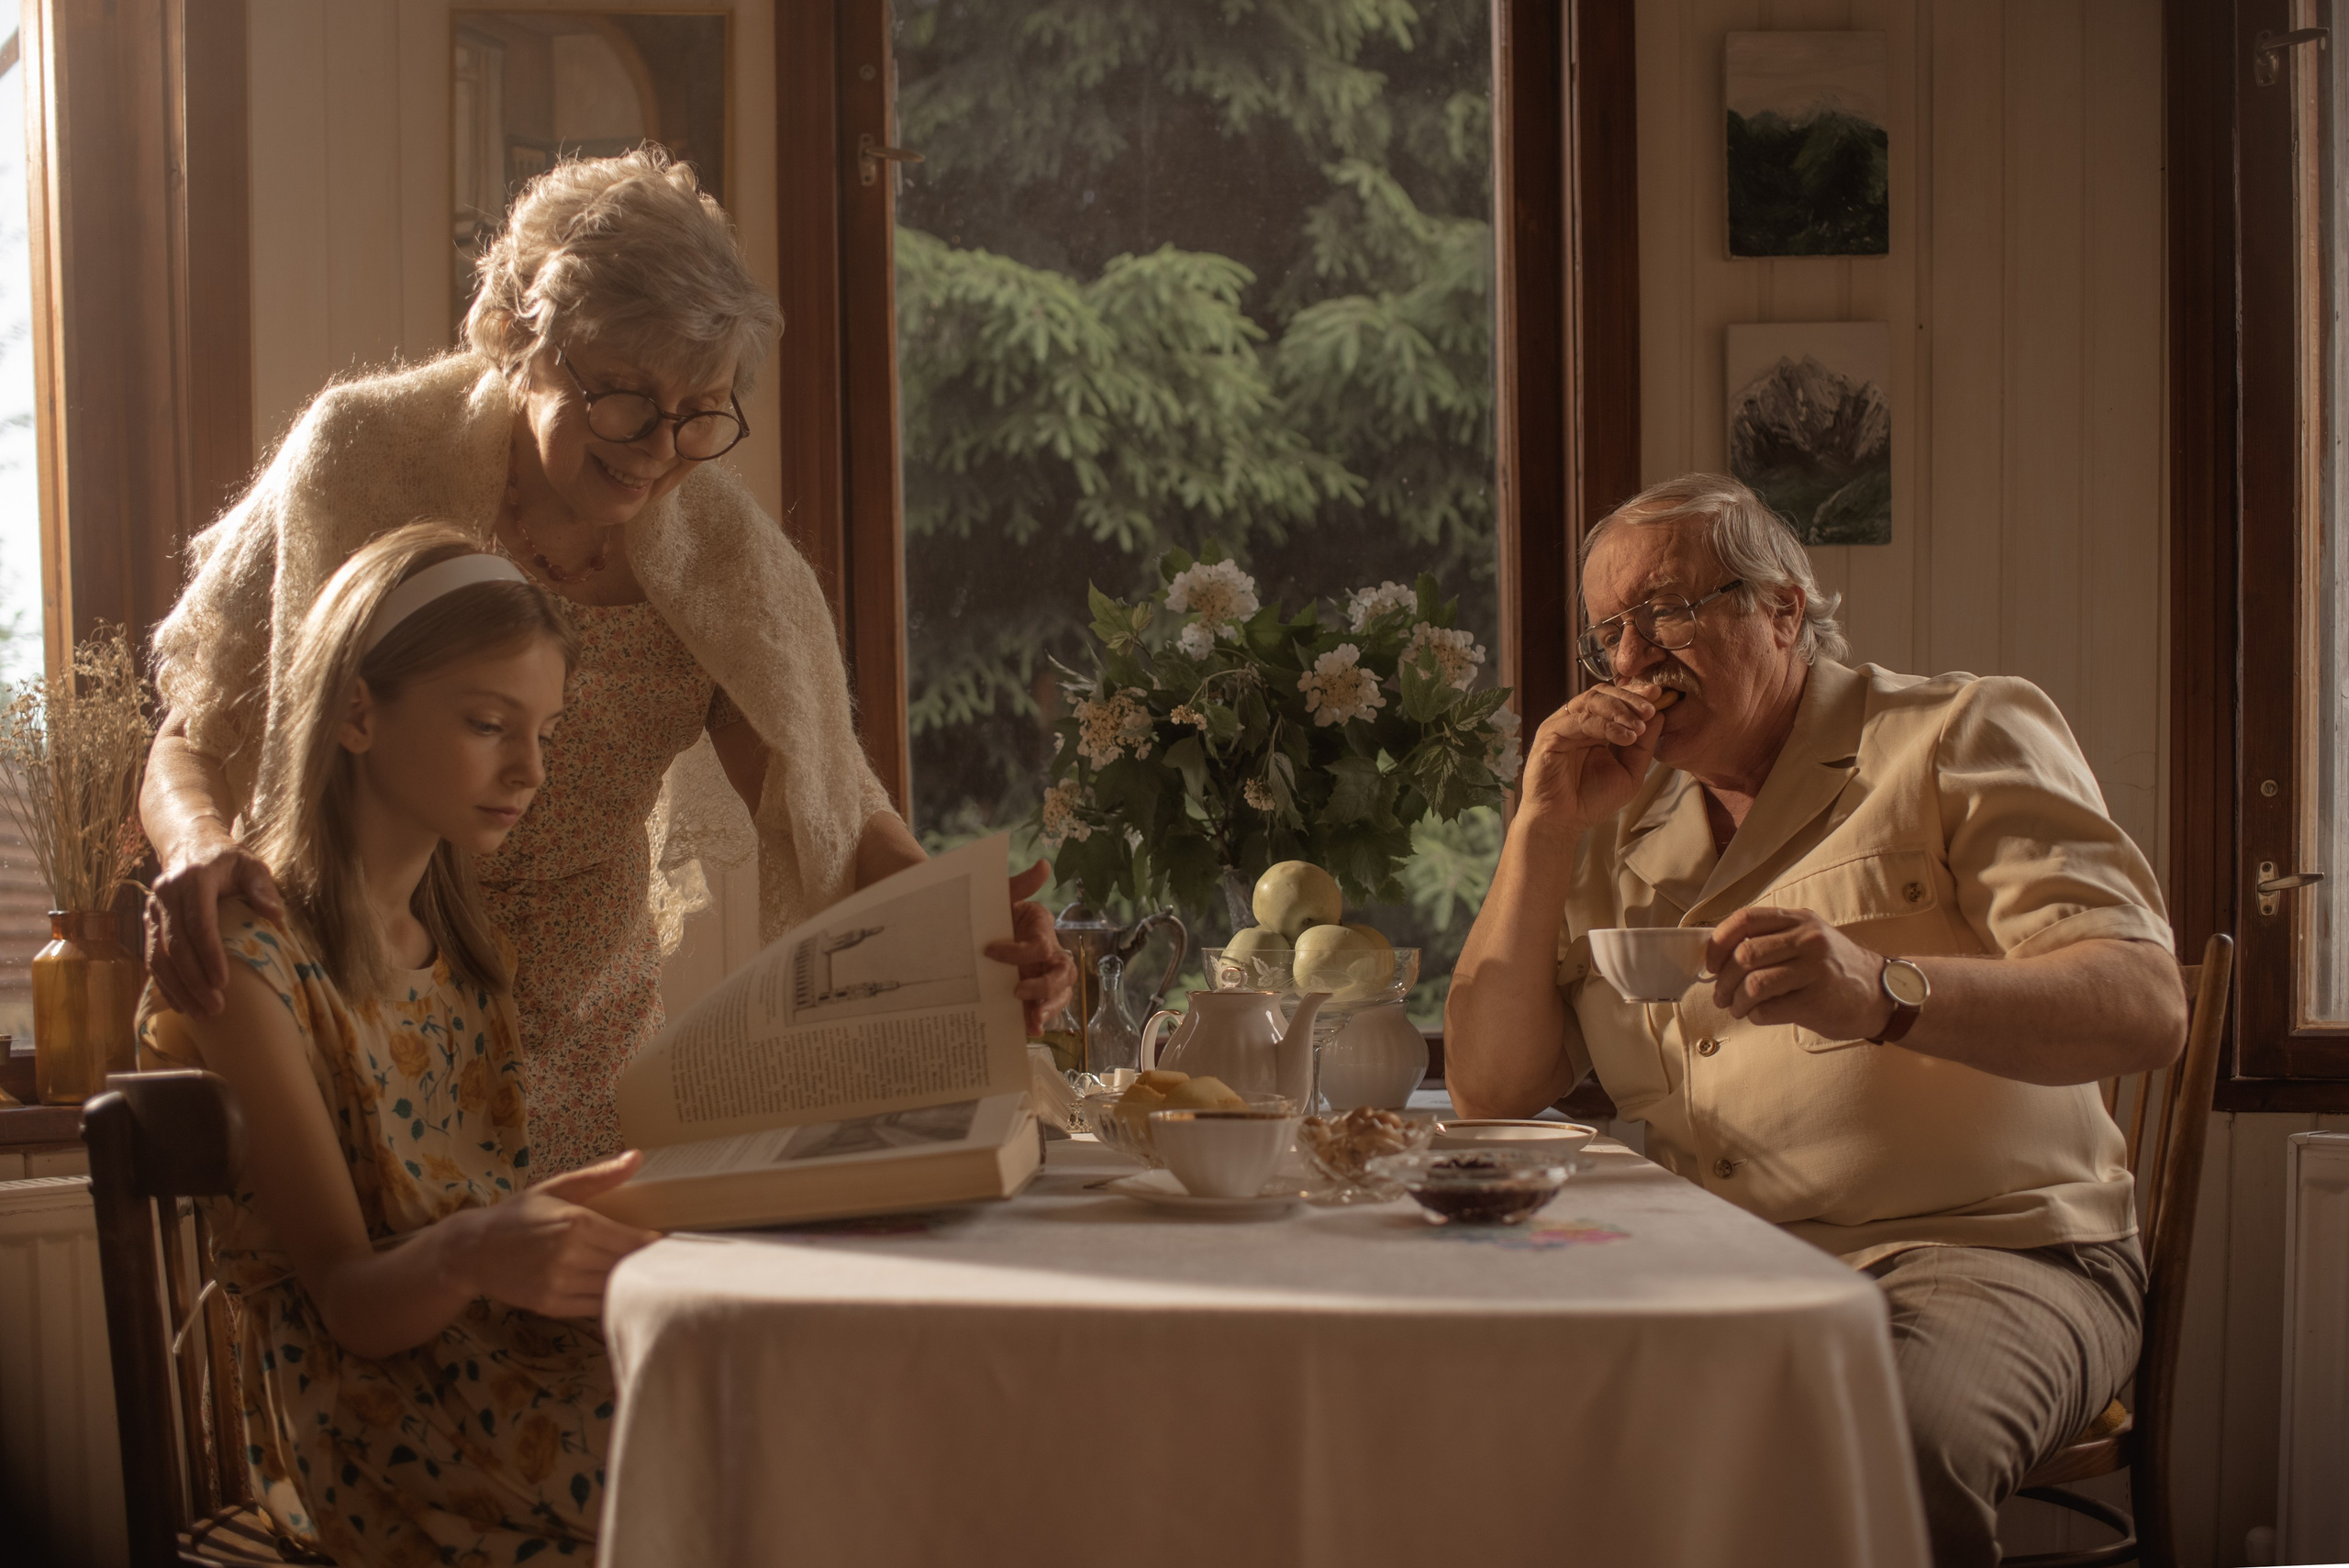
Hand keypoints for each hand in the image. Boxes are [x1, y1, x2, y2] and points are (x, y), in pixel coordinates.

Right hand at [145, 830, 286, 1015]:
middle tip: (215, 1008)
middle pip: (176, 946)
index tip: (223, 982)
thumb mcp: (251, 864)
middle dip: (194, 981)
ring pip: (158, 956)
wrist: (189, 843)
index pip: (199, 923)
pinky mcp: (148, 922)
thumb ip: (262, 887)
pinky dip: (165, 983)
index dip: (209, 955)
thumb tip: (275, 915)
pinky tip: (180, 1004)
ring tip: (200, 1013)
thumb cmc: (227, 859)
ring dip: (178, 988)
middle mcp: (166, 895)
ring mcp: (152, 909)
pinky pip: (152, 957)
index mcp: (194, 880)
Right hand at [442, 1151, 661, 1318]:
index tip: (669, 1244)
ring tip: (647, 1278)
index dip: (654, 1245)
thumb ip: (599, 1176)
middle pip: (626, 1266)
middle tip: (667, 1262)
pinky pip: (594, 1306)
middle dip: (647, 1265)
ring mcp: (560, 1284)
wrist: (473, 1250)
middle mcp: (570, 1255)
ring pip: (613, 1288)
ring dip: (631, 1284)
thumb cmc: (519, 1215)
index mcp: (577, 1223)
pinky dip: (609, 1299)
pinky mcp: (552, 1305)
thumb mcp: (557, 1188)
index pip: (633, 1241)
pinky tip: (618, 1292)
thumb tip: (636, 1157)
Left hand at [986, 860, 1076, 1034]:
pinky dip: (1038, 1021)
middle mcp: (1048, 955)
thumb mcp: (1001, 897)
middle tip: (1016, 991)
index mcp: (1042, 930)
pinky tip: (1029, 1031)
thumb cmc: (988, 912)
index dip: (1019, 952)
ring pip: (1060, 994)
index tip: (990, 952)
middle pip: (1063, 974)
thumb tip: (1044, 864)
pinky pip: (1041, 1010)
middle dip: (1045, 987)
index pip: (1041, 946)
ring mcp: (1041, 977)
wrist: (967, 928)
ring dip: (1049, 1008)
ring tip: (1033, 1021)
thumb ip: (1021, 884)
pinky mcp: (1030, 994)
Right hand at [1516, 680, 1670, 835]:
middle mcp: (1575, 721)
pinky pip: (1580, 721)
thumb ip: (1643, 745)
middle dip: (1630, 698)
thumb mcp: (1630, 772)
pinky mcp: (1549, 735)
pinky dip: (1606, 726)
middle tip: (1651, 708)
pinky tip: (1626, 737)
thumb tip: (1659, 715)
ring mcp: (1561, 725)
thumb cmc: (1591, 799)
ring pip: (1591, 701)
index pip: (1613, 698)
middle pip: (1602, 693)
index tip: (1660, 695)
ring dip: (1620, 710)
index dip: (1636, 694)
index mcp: (1593, 726)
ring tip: (1640, 726)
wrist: (1563, 822)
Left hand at [1704, 907, 1898, 1039]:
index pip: (1745, 920)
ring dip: (1736, 1001)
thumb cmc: (1834, 969)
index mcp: (1799, 920)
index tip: (1710, 963)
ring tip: (1738, 1008)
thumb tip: (1718, 955)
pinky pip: (1769, 1009)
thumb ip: (1772, 939)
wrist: (1881, 995)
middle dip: (1723, 980)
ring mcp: (1815, 970)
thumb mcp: (1809, 939)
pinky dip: (1755, 1015)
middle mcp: (1808, 939)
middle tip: (1720, 995)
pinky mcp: (1817, 1001)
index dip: (1718, 942)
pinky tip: (1759, 1015)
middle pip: (1744, 955)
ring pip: (1753, 984)